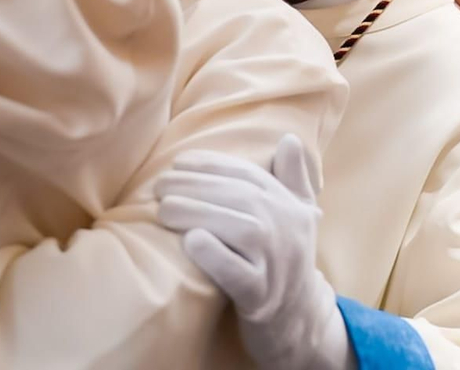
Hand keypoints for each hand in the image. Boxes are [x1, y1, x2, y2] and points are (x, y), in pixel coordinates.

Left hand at [155, 135, 349, 369]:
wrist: (298, 320)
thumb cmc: (287, 261)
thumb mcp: (299, 217)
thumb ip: (294, 179)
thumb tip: (289, 139)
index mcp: (292, 206)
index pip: (249, 175)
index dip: (213, 165)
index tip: (180, 162)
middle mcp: (289, 230)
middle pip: (241, 198)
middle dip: (196, 186)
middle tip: (160, 186)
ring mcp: (277, 264)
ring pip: (239, 229)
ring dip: (197, 214)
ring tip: (163, 209)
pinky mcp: (262, 297)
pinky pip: (237, 273)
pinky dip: (214, 255)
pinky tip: (190, 240)